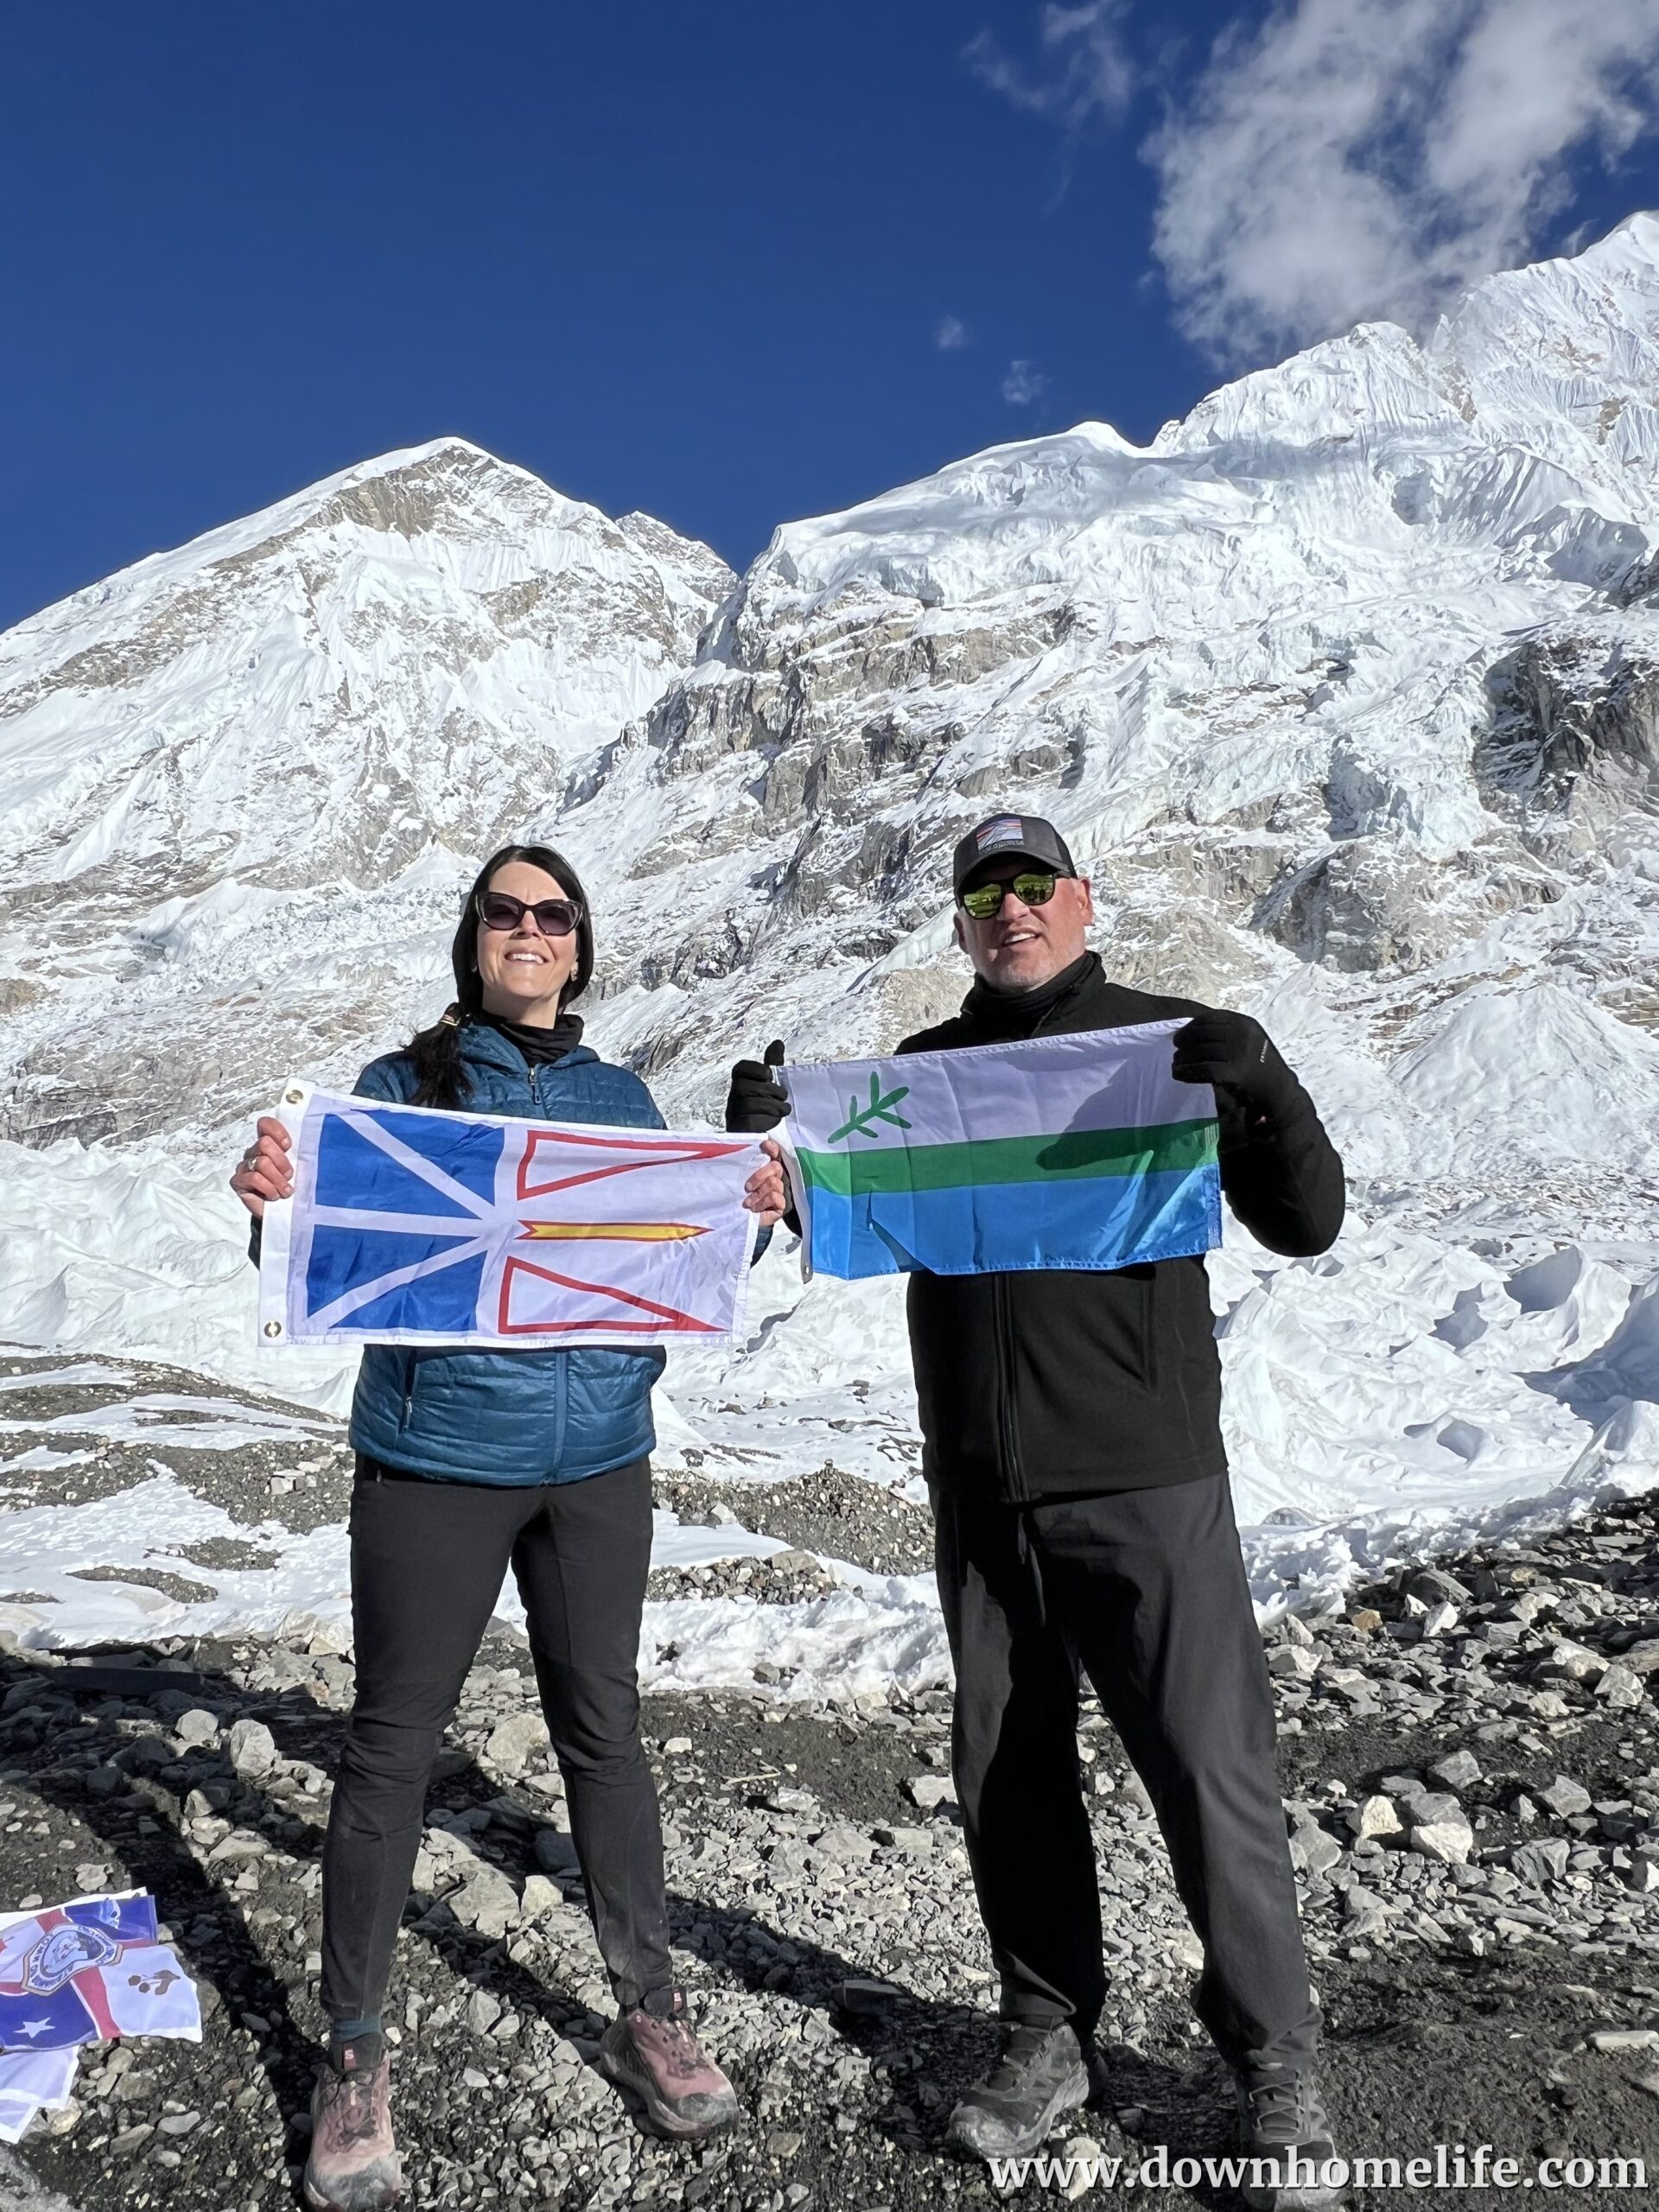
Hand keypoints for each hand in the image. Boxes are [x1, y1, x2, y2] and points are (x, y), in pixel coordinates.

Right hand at [230, 1116, 292, 1219]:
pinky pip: (253, 1178)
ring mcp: (244, 1166)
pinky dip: (268, 1188)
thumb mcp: (301, 1167)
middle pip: (264, 1143)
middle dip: (281, 1161)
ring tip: (285, 1190)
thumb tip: (315, 1141)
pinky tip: (274, 1195)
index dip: (276, 1131)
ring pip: (261, 1162)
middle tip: (290, 1175)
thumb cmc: (293, 1185)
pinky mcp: (238, 1181)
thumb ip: (302, 1153)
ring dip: (277, 1179)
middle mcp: (254, 1152)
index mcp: (270, 1143)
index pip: (265, 1124)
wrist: (283, 1211)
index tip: (288, 1145)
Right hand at [725, 1039, 790, 1132]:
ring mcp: (733, 1116)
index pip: (739, 1069)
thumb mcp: (773, 1085)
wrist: (769, 1140)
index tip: (769, 1074)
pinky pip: (748, 1121)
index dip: (754, 1068)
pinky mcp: (738, 1132)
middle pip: (743, 1086)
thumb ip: (773, 1065)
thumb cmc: (769, 1111)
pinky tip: (776, 1121)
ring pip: (747, 1103)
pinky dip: (765, 1120)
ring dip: (770, 1105)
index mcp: (741, 1085)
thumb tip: (778, 1043)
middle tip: (783, 1096)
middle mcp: (733, 1099)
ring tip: (783, 1110)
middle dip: (767, 1089)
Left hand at [742, 1138, 789, 1228]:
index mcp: (765, 1168)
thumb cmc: (739, 1198)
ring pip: (774, 1182)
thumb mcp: (737, 1180)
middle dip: (759, 1176)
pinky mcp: (782, 1204)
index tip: (765, 1146)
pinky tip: (755, 1208)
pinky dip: (763, 1202)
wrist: (741, 1220)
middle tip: (747, 1187)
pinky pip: (776, 1197)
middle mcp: (775, 1177)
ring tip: (748, 1202)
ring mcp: (780, 1190)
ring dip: (758, 1193)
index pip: (774, 1152)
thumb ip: (741, 1167)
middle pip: (775, 1166)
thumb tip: (734, 1153)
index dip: (772, 1147)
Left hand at [1171, 1012, 1297, 1117]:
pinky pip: (1204, 1069)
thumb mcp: (1249, 1041)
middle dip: (1185, 1041)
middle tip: (1176, 1050)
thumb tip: (1192, 1032)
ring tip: (1175, 1064)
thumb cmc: (1261, 1067)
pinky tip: (1178, 1074)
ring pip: (1201, 1051)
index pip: (1211, 1018)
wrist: (1280, 1091)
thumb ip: (1228, 1033)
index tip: (1181, 1035)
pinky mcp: (1236, 1071)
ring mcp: (1240, 1052)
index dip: (1191, 1026)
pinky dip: (1188, 1071)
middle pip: (1203, 1033)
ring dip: (1183, 1057)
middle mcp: (1243, 1034)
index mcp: (1245, 1023)